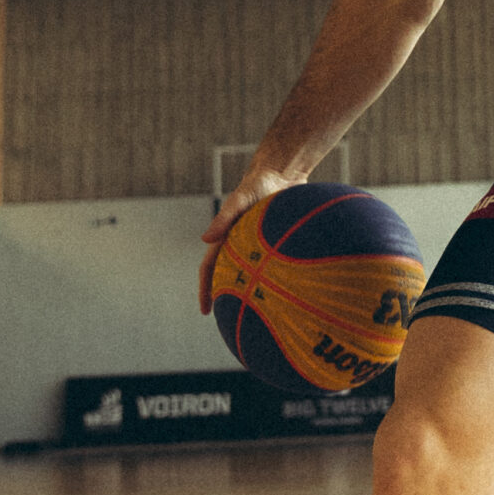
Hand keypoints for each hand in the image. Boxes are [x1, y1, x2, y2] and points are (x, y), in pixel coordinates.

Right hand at [198, 169, 291, 312]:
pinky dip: (277, 281)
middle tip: (231, 321)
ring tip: (260, 315)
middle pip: (230, 276)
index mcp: (227, 238)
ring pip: (252, 274)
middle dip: (227, 298)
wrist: (282, 173)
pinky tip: (289, 294)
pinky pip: (274, 267)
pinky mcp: (275, 243)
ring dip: (252, 292)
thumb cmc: (258, 184)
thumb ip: (224, 217)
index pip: (211, 269)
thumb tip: (204, 241)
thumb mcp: (240, 200)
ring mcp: (258, 245)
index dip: (206, 290)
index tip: (205, 311)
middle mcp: (240, 245)